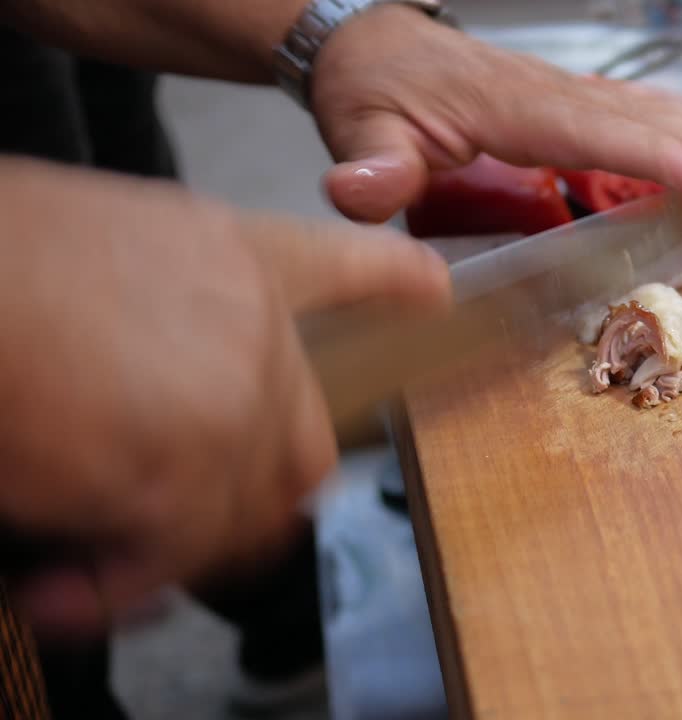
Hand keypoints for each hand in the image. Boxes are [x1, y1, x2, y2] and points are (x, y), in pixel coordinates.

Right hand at [0, 157, 449, 639]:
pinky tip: (64, 590)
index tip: (433, 298)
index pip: (346, 268)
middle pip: (306, 445)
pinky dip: (118, 587)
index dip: (395, 287)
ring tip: (89, 564)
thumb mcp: (106, 245)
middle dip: (251, 499)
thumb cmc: (2, 263)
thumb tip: (165, 395)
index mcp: (237, 257)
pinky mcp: (187, 471)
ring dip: (173, 550)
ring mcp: (234, 398)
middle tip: (178, 526)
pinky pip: (180, 555)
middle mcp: (257, 327)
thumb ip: (172, 315)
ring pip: (248, 513)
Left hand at [310, 5, 681, 222]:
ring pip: (646, 107)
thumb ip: (369, 166)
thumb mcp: (359, 130)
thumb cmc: (372, 92)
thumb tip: (363, 192)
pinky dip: (681, 121)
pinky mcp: (565, 99)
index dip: (655, 155)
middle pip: (639, 116)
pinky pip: (634, 107)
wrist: (368, 46)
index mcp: (509, 107)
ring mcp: (562, 91)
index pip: (595, 131)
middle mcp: (549, 93)